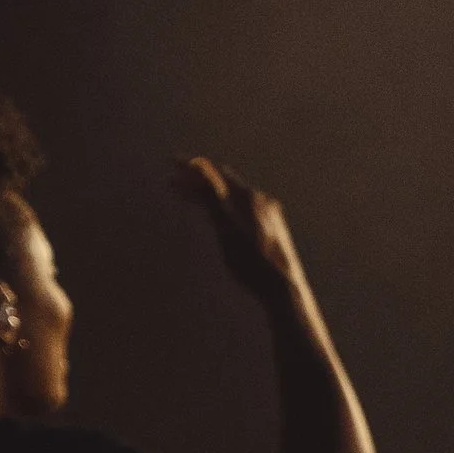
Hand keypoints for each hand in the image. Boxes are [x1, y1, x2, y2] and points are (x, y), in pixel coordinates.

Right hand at [174, 156, 306, 304]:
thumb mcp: (226, 227)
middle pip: (222, 185)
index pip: (214, 173)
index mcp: (250, 197)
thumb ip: (212, 195)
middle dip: (194, 183)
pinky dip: (220, 209)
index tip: (171, 163)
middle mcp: (261, 201)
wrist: (283, 289)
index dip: (190, 168)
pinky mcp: (268, 229)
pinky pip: (239, 211)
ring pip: (230, 199)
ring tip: (183, 197)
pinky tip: (211, 215)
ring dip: (206, 196)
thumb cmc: (253, 262)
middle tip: (170, 184)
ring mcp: (266, 215)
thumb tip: (198, 163)